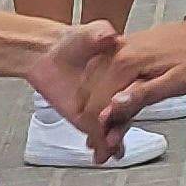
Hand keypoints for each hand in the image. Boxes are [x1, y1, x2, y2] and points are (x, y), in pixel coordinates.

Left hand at [35, 19, 133, 153]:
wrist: (48, 53)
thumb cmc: (73, 42)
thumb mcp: (92, 32)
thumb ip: (100, 34)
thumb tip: (108, 36)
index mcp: (123, 71)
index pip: (134, 88)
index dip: (136, 98)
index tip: (137, 103)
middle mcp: (114, 91)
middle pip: (123, 111)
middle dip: (121, 126)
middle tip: (117, 137)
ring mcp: (100, 106)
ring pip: (112, 124)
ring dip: (113, 138)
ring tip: (112, 148)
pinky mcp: (85, 117)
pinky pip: (98, 133)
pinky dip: (104, 144)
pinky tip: (108, 154)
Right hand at [95, 17, 185, 141]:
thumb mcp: (178, 82)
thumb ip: (144, 95)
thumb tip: (111, 109)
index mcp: (126, 63)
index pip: (97, 105)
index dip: (99, 133)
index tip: (104, 153)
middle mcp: (115, 55)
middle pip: (91, 98)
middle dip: (95, 128)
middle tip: (105, 153)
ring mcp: (118, 52)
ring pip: (92, 89)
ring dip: (95, 115)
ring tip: (105, 139)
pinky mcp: (124, 53)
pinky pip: (103, 78)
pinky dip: (101, 99)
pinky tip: (107, 115)